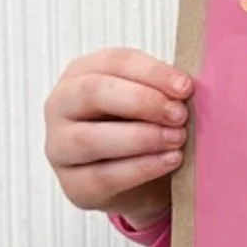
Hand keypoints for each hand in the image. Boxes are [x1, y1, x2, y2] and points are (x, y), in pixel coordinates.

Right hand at [44, 48, 191, 224]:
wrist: (144, 183)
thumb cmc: (145, 129)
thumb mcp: (153, 103)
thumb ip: (164, 90)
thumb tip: (186, 86)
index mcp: (82, 74)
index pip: (112, 62)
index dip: (151, 73)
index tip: (185, 87)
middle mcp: (61, 106)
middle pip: (92, 93)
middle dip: (141, 101)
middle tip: (179, 114)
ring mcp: (60, 147)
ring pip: (91, 138)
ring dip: (141, 137)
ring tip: (177, 139)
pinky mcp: (73, 185)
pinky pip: (103, 176)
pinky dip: (141, 168)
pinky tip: (169, 161)